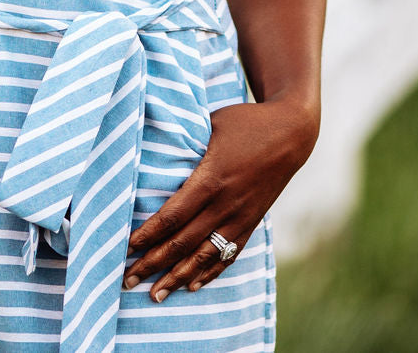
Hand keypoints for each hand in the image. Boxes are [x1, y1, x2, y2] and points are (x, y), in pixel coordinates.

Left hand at [122, 98, 317, 300]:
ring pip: (204, 256)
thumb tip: (155, 151)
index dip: (148, 235)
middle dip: (153, 264)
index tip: (126, 247)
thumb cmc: (245, 122)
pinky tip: (192, 285)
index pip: (172, 216)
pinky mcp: (251, 223)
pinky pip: (228, 255)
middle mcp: (225, 205)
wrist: (291, 133)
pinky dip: (209, 272)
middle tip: (128, 280)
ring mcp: (240, 218)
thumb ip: (187, 145)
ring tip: (155, 296)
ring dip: (177, 278)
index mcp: (211, 179)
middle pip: (183, 243)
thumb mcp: (210, 126)